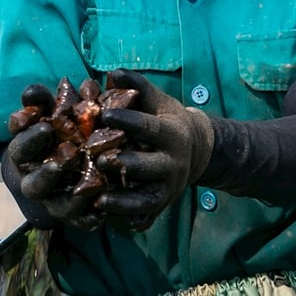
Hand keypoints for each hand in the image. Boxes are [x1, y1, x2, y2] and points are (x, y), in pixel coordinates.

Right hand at [2, 85, 104, 229]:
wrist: (67, 160)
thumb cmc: (56, 131)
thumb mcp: (48, 113)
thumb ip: (41, 102)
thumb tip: (32, 91)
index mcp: (23, 157)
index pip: (20, 150)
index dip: (30, 139)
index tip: (47, 125)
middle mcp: (35, 183)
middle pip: (35, 185)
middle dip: (49, 173)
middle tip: (69, 156)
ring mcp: (54, 202)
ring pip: (59, 207)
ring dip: (73, 198)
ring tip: (90, 186)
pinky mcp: (75, 217)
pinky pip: (82, 221)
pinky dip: (91, 217)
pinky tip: (102, 211)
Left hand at [95, 70, 214, 227]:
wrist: (196, 150)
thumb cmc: (166, 120)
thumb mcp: (156, 101)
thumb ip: (136, 86)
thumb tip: (113, 72)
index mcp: (172, 134)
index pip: (150, 128)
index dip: (129, 120)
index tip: (105, 113)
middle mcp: (173, 163)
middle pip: (151, 166)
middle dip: (128, 164)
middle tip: (101, 160)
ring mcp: (169, 188)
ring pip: (148, 198)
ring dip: (125, 201)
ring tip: (99, 200)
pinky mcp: (163, 205)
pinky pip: (148, 217)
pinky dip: (134, 221)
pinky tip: (115, 223)